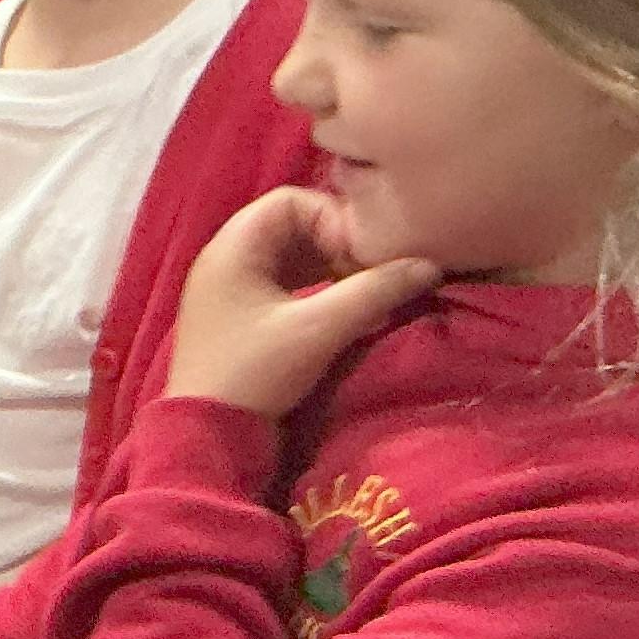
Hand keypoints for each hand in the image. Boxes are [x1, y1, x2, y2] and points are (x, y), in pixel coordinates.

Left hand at [167, 188, 440, 419]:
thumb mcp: (318, 328)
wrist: (208, 437)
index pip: (291, 200)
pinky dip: (320, 293)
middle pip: (294, 226)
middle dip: (339, 244)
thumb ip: (373, 291)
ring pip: (294, 259)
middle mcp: (226, 260)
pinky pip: (287, 287)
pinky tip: (350, 315)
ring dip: (333, 270)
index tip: (364, 253)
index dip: (334, 218)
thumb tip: (429, 265)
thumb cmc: (254, 373)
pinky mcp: (242, 319)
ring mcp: (232, 290)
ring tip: (367, 293)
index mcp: (232, 247)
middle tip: (373, 272)